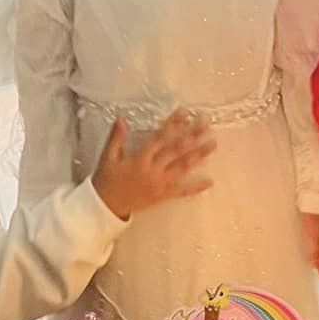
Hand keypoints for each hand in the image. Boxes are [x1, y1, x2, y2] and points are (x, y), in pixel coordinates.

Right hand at [91, 111, 215, 218]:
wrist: (105, 207)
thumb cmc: (106, 180)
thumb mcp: (108, 157)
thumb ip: (116, 137)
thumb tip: (121, 118)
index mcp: (140, 158)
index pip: (160, 137)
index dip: (173, 124)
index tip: (185, 112)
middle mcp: (153, 170)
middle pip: (176, 150)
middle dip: (192, 135)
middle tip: (206, 124)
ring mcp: (160, 183)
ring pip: (182, 167)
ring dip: (198, 155)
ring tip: (213, 144)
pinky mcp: (162, 195)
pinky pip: (181, 191)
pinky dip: (196, 187)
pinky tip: (209, 181)